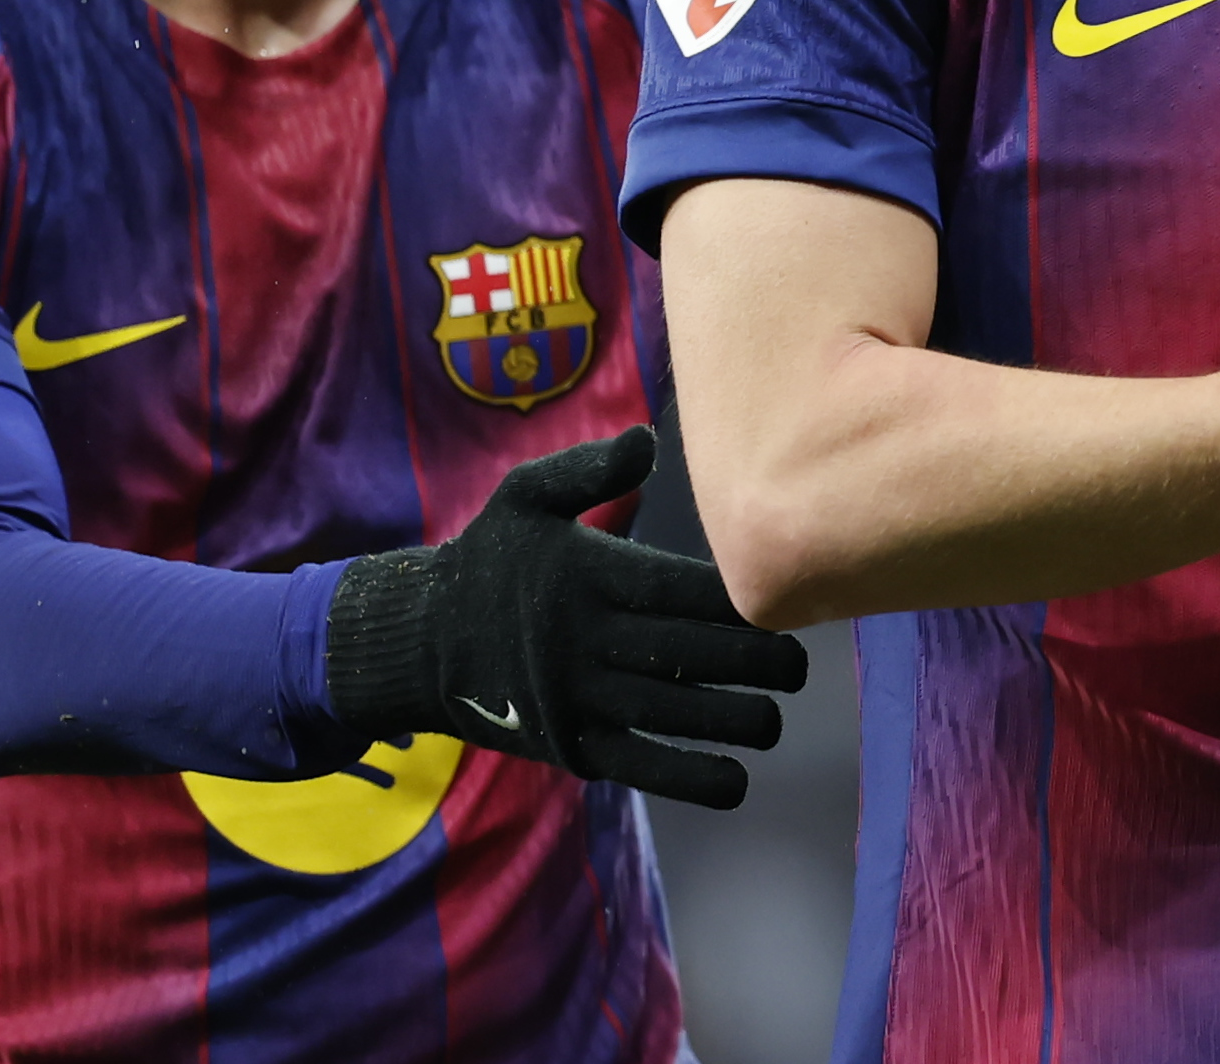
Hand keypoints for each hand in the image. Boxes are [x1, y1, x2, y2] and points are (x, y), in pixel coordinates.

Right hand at [322, 424, 810, 808]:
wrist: (420, 641)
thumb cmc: (492, 559)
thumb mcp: (525, 496)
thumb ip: (589, 469)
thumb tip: (650, 439)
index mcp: (584, 575)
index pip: (675, 589)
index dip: (734, 600)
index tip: (782, 598)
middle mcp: (582, 638)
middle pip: (683, 652)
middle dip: (751, 662)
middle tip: (799, 667)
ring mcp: (575, 698)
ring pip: (669, 712)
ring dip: (732, 720)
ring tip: (776, 716)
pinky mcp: (568, 745)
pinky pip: (638, 765)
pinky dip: (688, 776)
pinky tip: (737, 780)